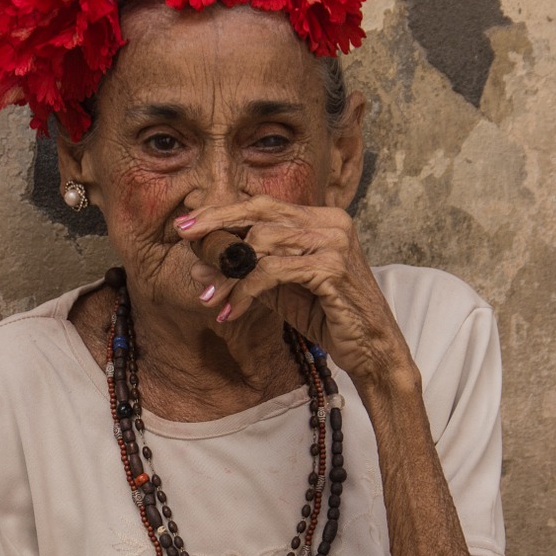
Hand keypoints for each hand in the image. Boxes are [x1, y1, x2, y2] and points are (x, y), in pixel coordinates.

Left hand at [176, 196, 417, 392]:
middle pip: (260, 212)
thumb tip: (198, 266)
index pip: (262, 204)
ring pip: (262, 242)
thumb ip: (244, 274)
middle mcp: (329, 222)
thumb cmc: (328, 317)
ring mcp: (333, 242)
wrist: (371, 350)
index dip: (222, 211)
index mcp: (320, 218)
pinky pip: (273, 271)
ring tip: (210, 298)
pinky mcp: (331, 268)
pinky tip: (232, 312)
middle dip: (217, 224)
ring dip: (228, 272)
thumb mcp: (279, 291)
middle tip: (184, 237)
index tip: (187, 225)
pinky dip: (246, 291)